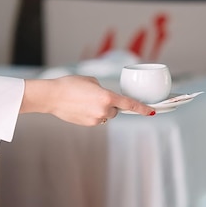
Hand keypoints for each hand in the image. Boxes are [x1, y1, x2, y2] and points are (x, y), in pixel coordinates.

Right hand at [20, 75, 154, 125]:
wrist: (52, 96)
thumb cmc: (69, 84)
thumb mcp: (90, 81)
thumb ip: (102, 89)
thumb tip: (105, 98)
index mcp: (107, 97)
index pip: (130, 104)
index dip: (143, 109)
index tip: (153, 112)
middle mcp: (104, 110)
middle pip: (115, 110)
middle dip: (109, 104)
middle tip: (93, 96)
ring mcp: (96, 119)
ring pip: (105, 115)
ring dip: (99, 109)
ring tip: (83, 101)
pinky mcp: (88, 124)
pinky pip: (96, 119)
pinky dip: (91, 113)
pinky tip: (79, 107)